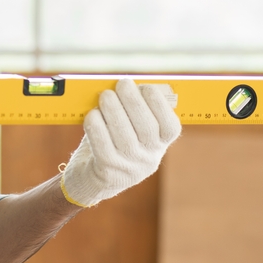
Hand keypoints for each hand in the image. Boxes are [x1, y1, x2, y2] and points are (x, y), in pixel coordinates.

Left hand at [60, 78, 180, 207]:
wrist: (92, 178)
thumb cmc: (112, 142)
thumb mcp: (131, 129)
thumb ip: (134, 109)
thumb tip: (130, 84)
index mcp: (160, 145)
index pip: (170, 127)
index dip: (160, 105)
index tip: (146, 88)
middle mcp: (148, 159)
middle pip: (147, 128)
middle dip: (134, 101)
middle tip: (123, 84)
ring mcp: (129, 168)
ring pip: (124, 136)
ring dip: (114, 110)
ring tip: (105, 96)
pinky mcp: (107, 172)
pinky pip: (103, 146)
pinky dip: (97, 126)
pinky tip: (92, 114)